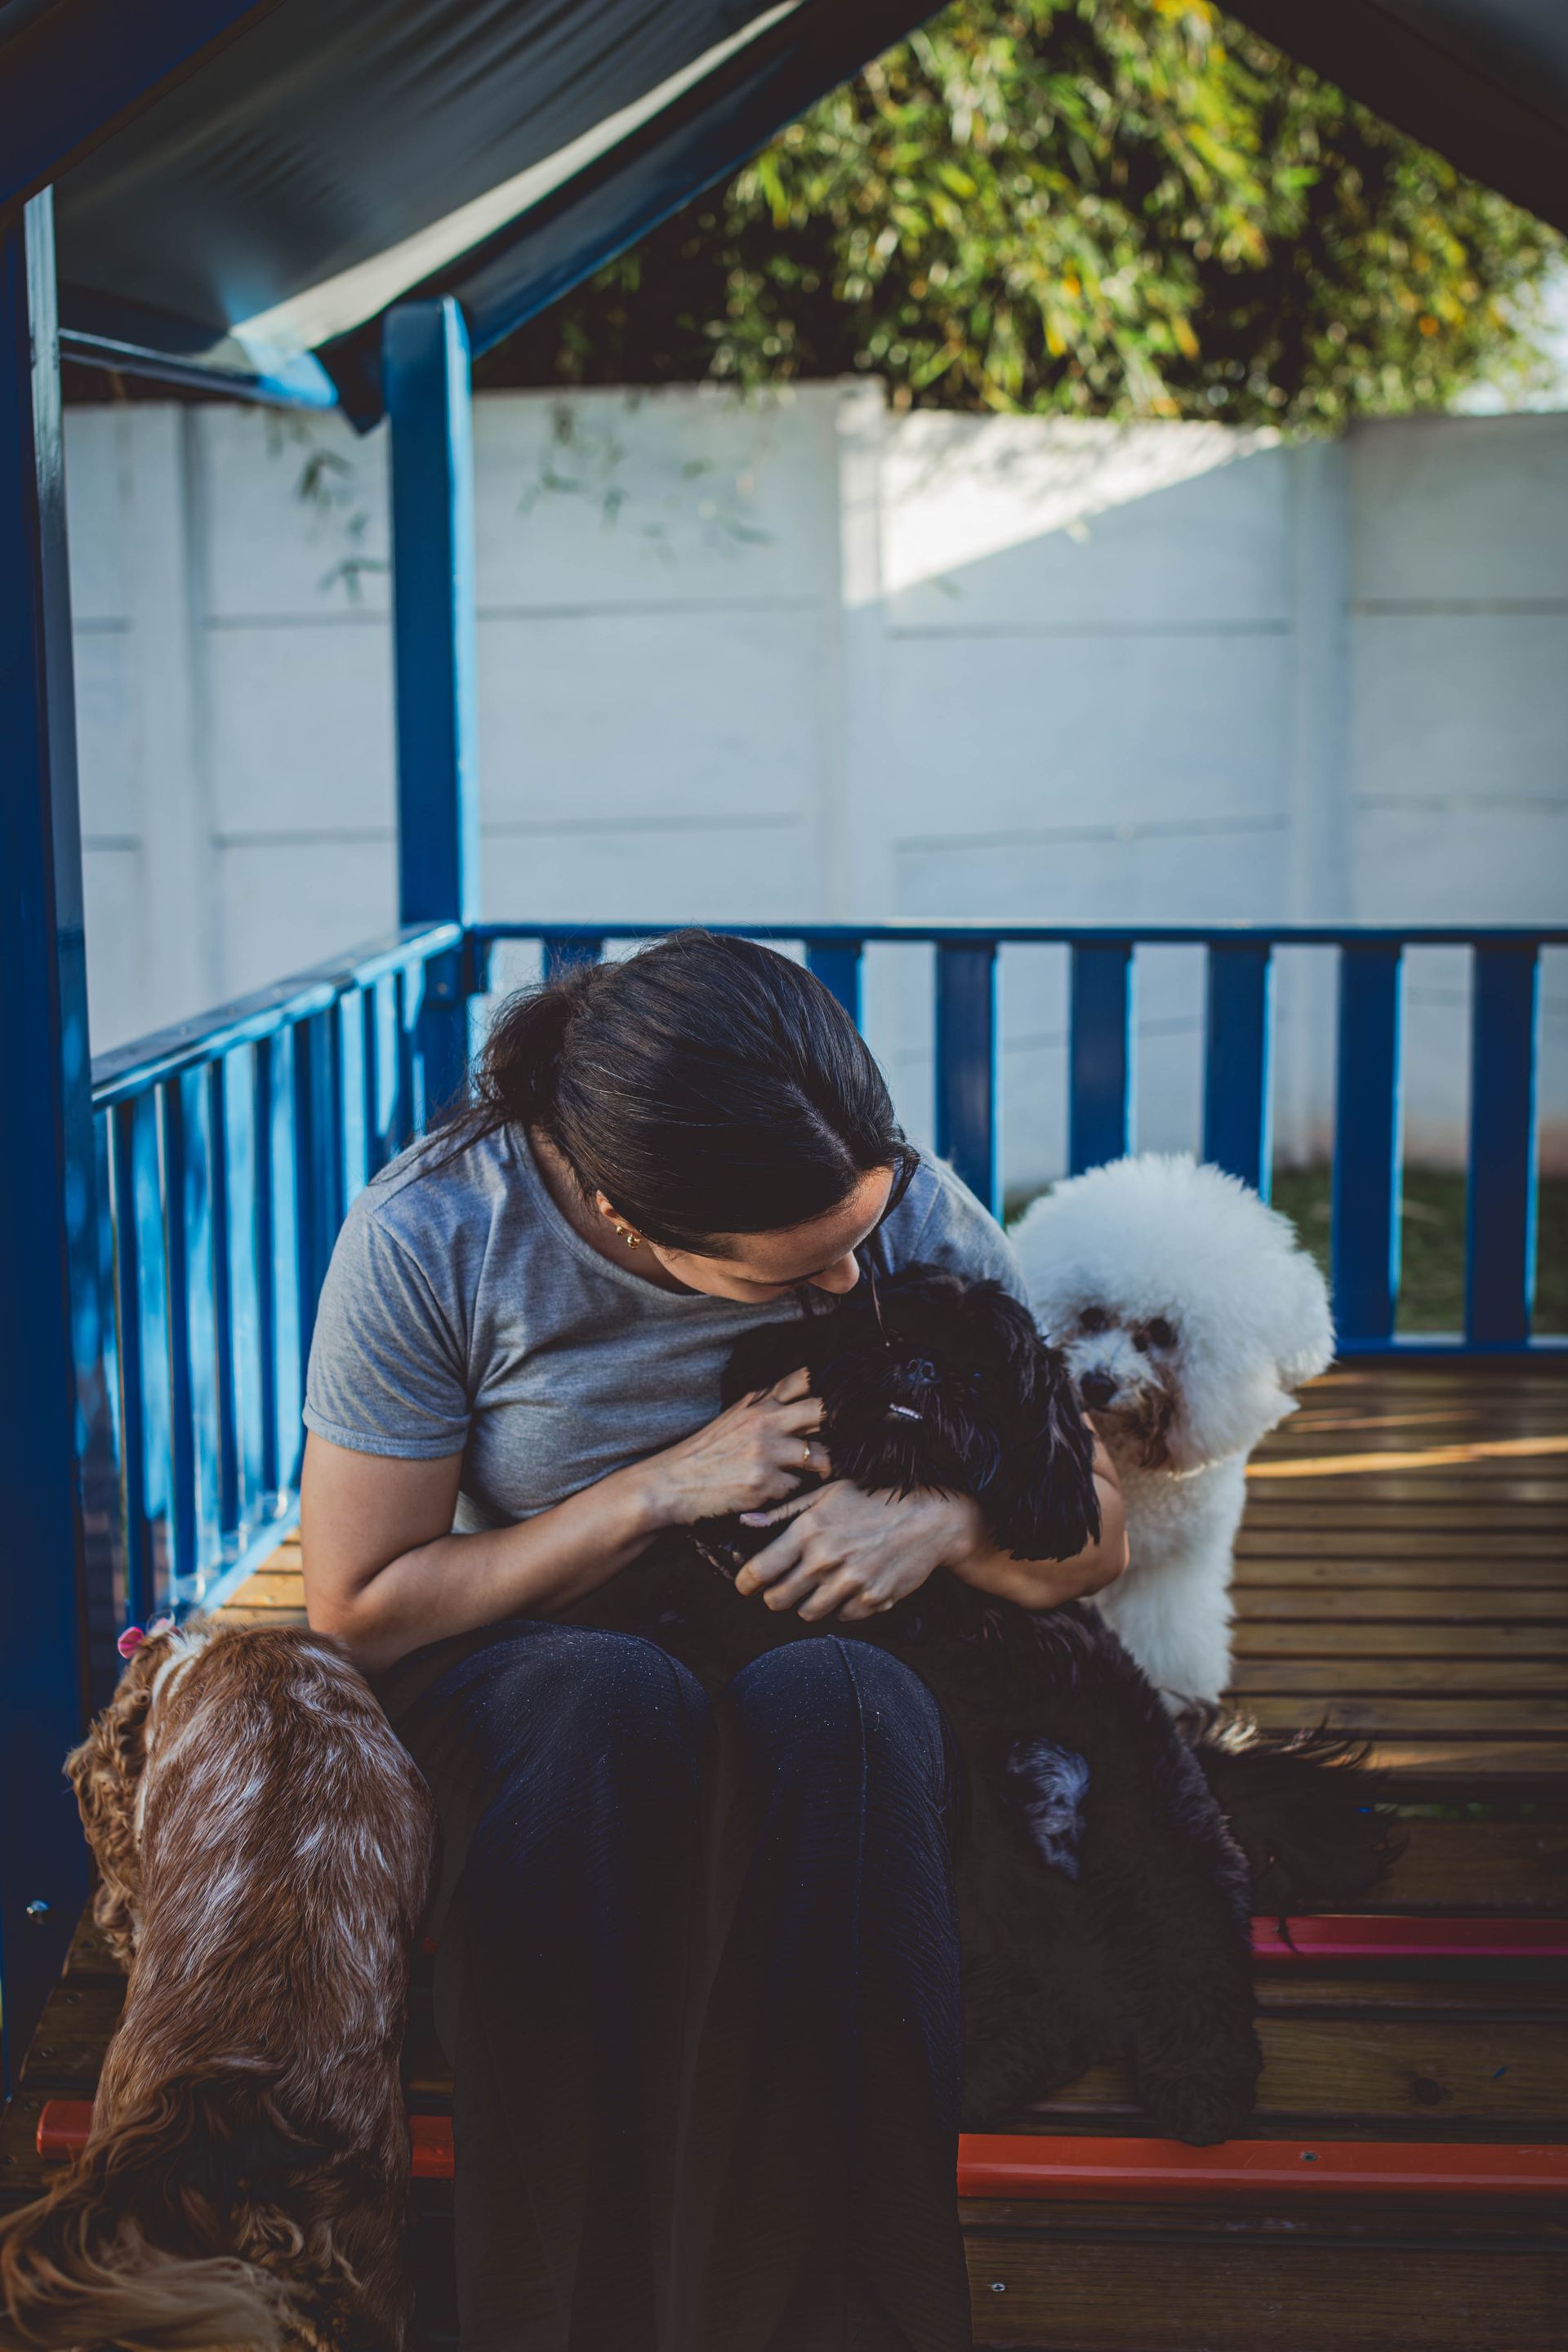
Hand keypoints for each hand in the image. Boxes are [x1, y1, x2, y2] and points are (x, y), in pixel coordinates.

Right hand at [641, 1368, 830, 1525]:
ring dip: (822, 1467)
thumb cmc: (707, 1452)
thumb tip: (808, 1396)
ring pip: (822, 1456)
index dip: (834, 1383)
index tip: (848, 1394)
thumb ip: (767, 1404)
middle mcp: (765, 1419)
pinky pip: (798, 1486)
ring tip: (815, 1475)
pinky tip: (775, 1491)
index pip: (806, 1378)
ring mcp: (767, 1451)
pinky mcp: (765, 1482)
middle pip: (824, 1410)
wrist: (673, 1483)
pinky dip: (792, 1491)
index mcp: (759, 1401)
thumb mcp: (736, 1417)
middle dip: (841, 1425)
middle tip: (847, 1439)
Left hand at [733, 1482, 983, 1622]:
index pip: (760, 1571)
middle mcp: (827, 1560)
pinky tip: (848, 1585)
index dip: (746, 1582)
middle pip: (778, 1599)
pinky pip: (841, 1617)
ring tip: (818, 1584)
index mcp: (810, 1531)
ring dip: (806, 1603)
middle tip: (781, 1587)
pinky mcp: (872, 1602)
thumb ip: (785, 1511)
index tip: (745, 1585)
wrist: (930, 1520)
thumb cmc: (876, 1500)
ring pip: (807, 1613)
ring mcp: (851, 1584)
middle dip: (774, 1595)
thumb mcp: (829, 1493)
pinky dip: (839, 1606)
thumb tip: (746, 1521)